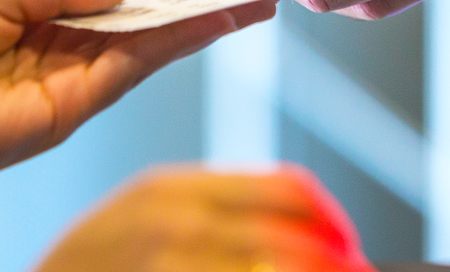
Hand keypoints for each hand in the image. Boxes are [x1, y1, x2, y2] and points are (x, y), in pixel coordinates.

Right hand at [31, 164, 374, 271]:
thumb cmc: (92, 266)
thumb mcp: (148, 217)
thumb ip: (215, 213)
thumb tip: (298, 230)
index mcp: (173, 186)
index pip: (281, 188)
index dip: (326, 215)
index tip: (348, 240)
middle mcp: (171, 222)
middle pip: (282, 238)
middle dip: (330, 262)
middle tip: (356, 270)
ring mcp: (163, 263)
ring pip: (265, 267)